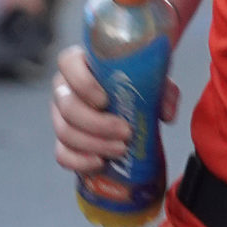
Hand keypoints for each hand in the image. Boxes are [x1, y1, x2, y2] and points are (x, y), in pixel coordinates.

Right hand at [51, 44, 179, 176]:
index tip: (105, 100)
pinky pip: (62, 154)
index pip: (68, 63)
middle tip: (125, 132)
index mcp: (81, 65)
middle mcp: (65, 89)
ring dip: (94, 144)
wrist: (130, 110)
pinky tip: (100, 162)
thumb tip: (166, 113)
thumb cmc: (135, 88)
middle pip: (67, 106)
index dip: (83, 83)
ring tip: (121, 149)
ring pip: (65, 131)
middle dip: (97, 123)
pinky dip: (80, 161)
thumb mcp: (153, 81)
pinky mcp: (63, 141)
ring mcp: (61, 116)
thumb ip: (163, 91)